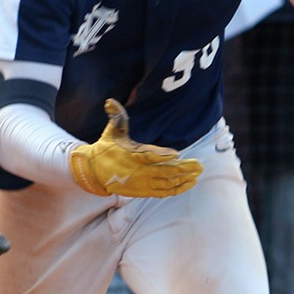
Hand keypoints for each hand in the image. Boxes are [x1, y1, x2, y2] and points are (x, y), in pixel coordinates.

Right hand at [69, 99, 202, 197]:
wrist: (95, 173)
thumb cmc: (107, 149)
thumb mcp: (111, 131)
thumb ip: (117, 116)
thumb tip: (110, 101)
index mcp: (131, 155)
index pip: (148, 156)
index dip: (162, 156)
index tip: (176, 153)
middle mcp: (138, 171)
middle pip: (163, 172)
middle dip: (182, 169)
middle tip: (198, 165)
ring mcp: (142, 183)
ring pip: (166, 183)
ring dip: (183, 179)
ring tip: (197, 173)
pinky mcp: (144, 191)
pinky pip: (164, 192)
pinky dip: (177, 189)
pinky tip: (189, 183)